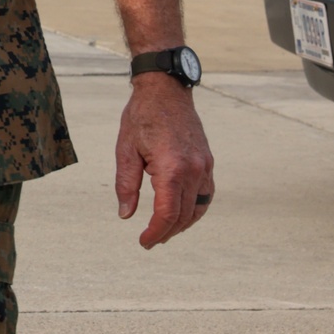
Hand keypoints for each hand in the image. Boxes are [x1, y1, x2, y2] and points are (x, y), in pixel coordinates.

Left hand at [114, 74, 215, 247]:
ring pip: (199, 208)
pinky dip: (195, 209)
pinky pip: (206, 195)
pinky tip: (181, 214)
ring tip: (164, 232)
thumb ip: (126, 185)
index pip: (167, 213)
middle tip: (149, 241)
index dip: (155, 232)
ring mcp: (205, 166)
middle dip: (167, 232)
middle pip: (184, 215)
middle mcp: (194, 170)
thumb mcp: (125, 150)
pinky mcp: (208, 162)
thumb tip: (126, 215)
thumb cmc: (142, 117)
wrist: (166, 91)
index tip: (143, 242)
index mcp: (172, 168)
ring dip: (182, 224)